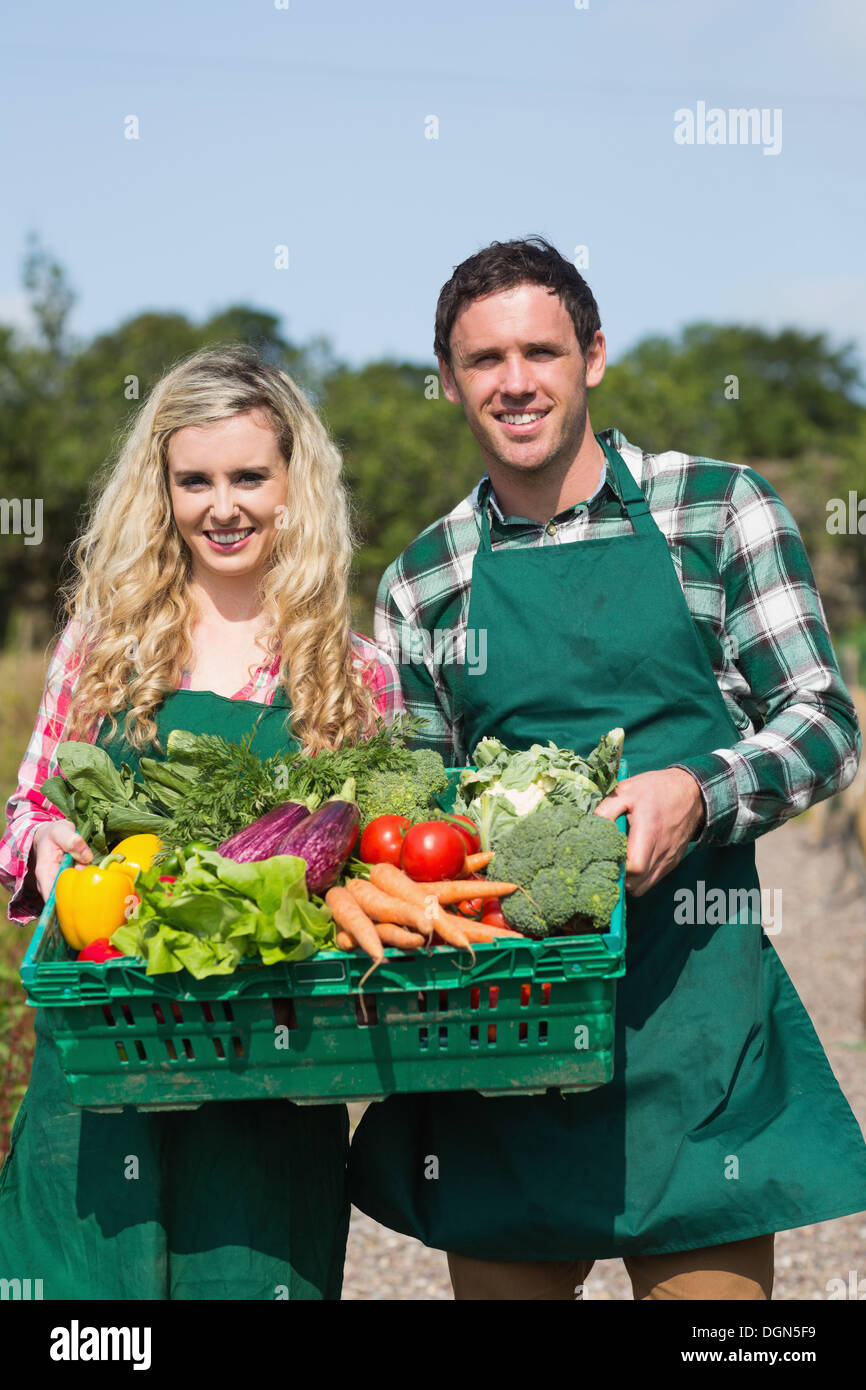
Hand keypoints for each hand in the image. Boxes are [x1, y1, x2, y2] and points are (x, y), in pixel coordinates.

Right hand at [30, 819, 92, 902]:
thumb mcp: (63, 831)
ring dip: (83, 896)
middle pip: (61, 902)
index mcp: (45, 872)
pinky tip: (95, 887)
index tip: (82, 903)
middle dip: (78, 901)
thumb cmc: (55, 834)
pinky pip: (74, 892)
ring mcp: (56, 885)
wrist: (49, 835)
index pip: (50, 897)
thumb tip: (87, 858)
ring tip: (97, 890)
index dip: (64, 905)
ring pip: (69, 898)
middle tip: (96, 894)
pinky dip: (84, 891)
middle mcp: (48, 883)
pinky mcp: (64, 884)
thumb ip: (73, 842)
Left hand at [594, 768, 705, 897]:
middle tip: (608, 864)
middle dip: (619, 879)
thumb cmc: (656, 790)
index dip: (616, 869)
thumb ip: (606, 810)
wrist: (690, 792)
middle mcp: (662, 850)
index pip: (634, 867)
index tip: (605, 860)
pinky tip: (633, 862)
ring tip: (619, 864)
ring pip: (645, 886)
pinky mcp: (673, 862)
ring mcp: (669, 858)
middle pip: (637, 884)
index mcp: (649, 831)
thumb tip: (591, 828)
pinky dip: (641, 878)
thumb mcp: (626, 790)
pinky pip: (654, 879)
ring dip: (630, 882)